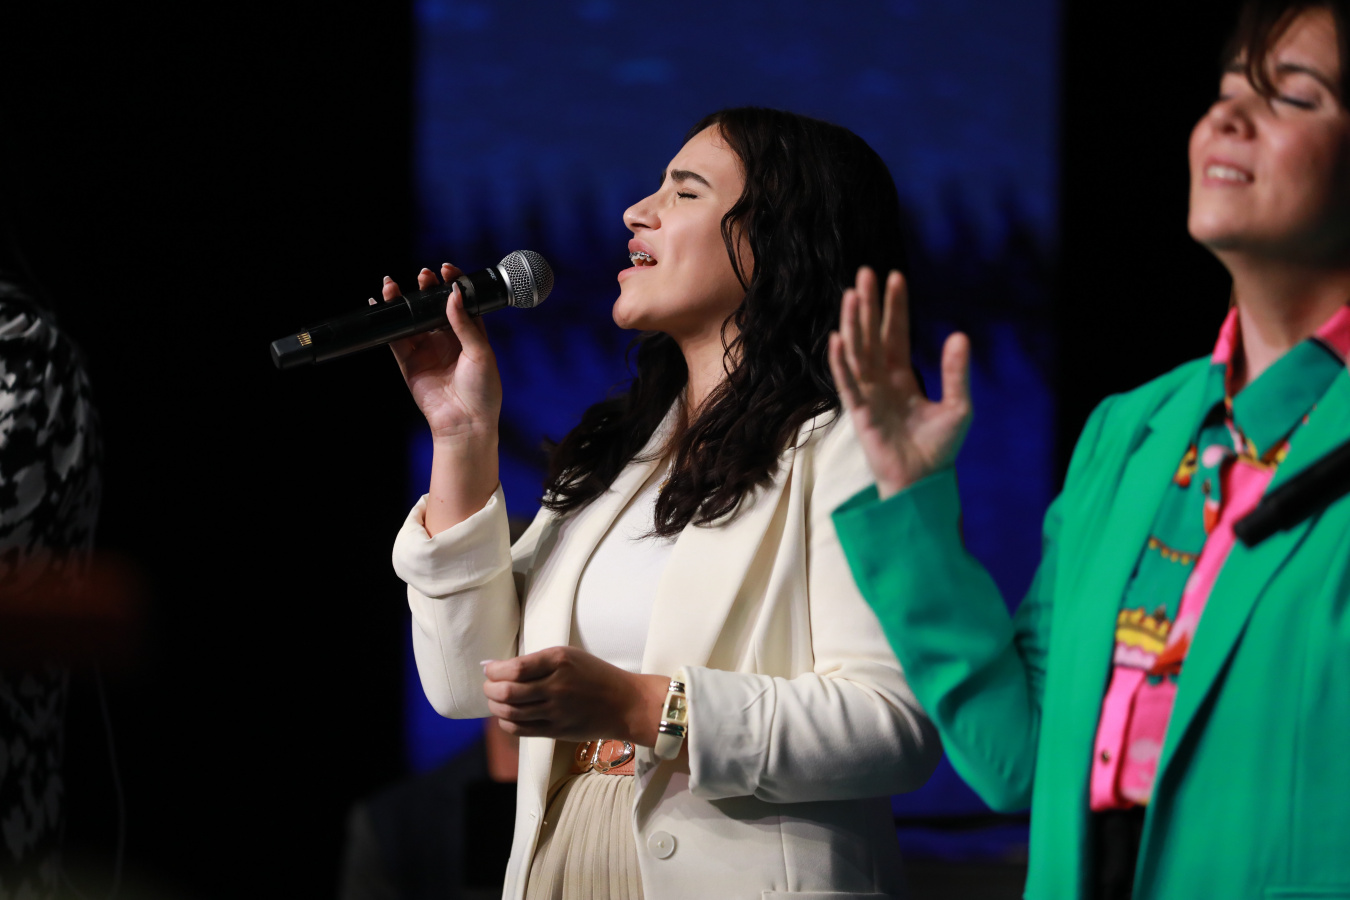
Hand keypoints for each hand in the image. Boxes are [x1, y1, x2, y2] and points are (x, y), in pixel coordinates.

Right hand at [382, 264, 501, 446]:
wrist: (466, 423)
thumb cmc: (483, 390)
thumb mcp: (480, 352)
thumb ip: (465, 324)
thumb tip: (453, 295)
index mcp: (470, 333)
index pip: (459, 301)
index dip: (452, 283)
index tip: (446, 269)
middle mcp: (447, 338)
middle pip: (433, 306)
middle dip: (427, 288)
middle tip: (423, 276)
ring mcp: (427, 349)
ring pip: (412, 318)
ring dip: (403, 300)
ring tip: (392, 285)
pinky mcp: (409, 361)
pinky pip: (395, 337)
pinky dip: (387, 321)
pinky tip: (379, 305)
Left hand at [483, 647, 668, 745]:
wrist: (624, 704)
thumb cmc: (596, 675)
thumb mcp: (570, 656)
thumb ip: (538, 662)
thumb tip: (499, 667)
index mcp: (559, 661)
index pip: (515, 668)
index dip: (495, 671)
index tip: (489, 669)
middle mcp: (556, 686)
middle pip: (508, 692)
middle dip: (490, 689)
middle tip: (489, 686)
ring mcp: (556, 711)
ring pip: (511, 712)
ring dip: (495, 706)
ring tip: (495, 700)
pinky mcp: (556, 731)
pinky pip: (521, 729)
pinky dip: (506, 723)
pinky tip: (506, 716)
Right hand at [828, 267, 971, 498]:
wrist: (924, 483)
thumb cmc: (939, 449)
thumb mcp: (958, 407)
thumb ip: (956, 373)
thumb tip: (960, 335)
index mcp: (903, 376)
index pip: (896, 334)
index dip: (895, 307)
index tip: (894, 277)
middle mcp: (881, 381)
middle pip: (871, 335)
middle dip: (868, 305)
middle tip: (865, 273)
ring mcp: (868, 395)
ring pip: (857, 352)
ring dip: (852, 324)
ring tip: (851, 295)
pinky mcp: (859, 413)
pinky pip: (847, 383)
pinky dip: (841, 362)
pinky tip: (837, 339)